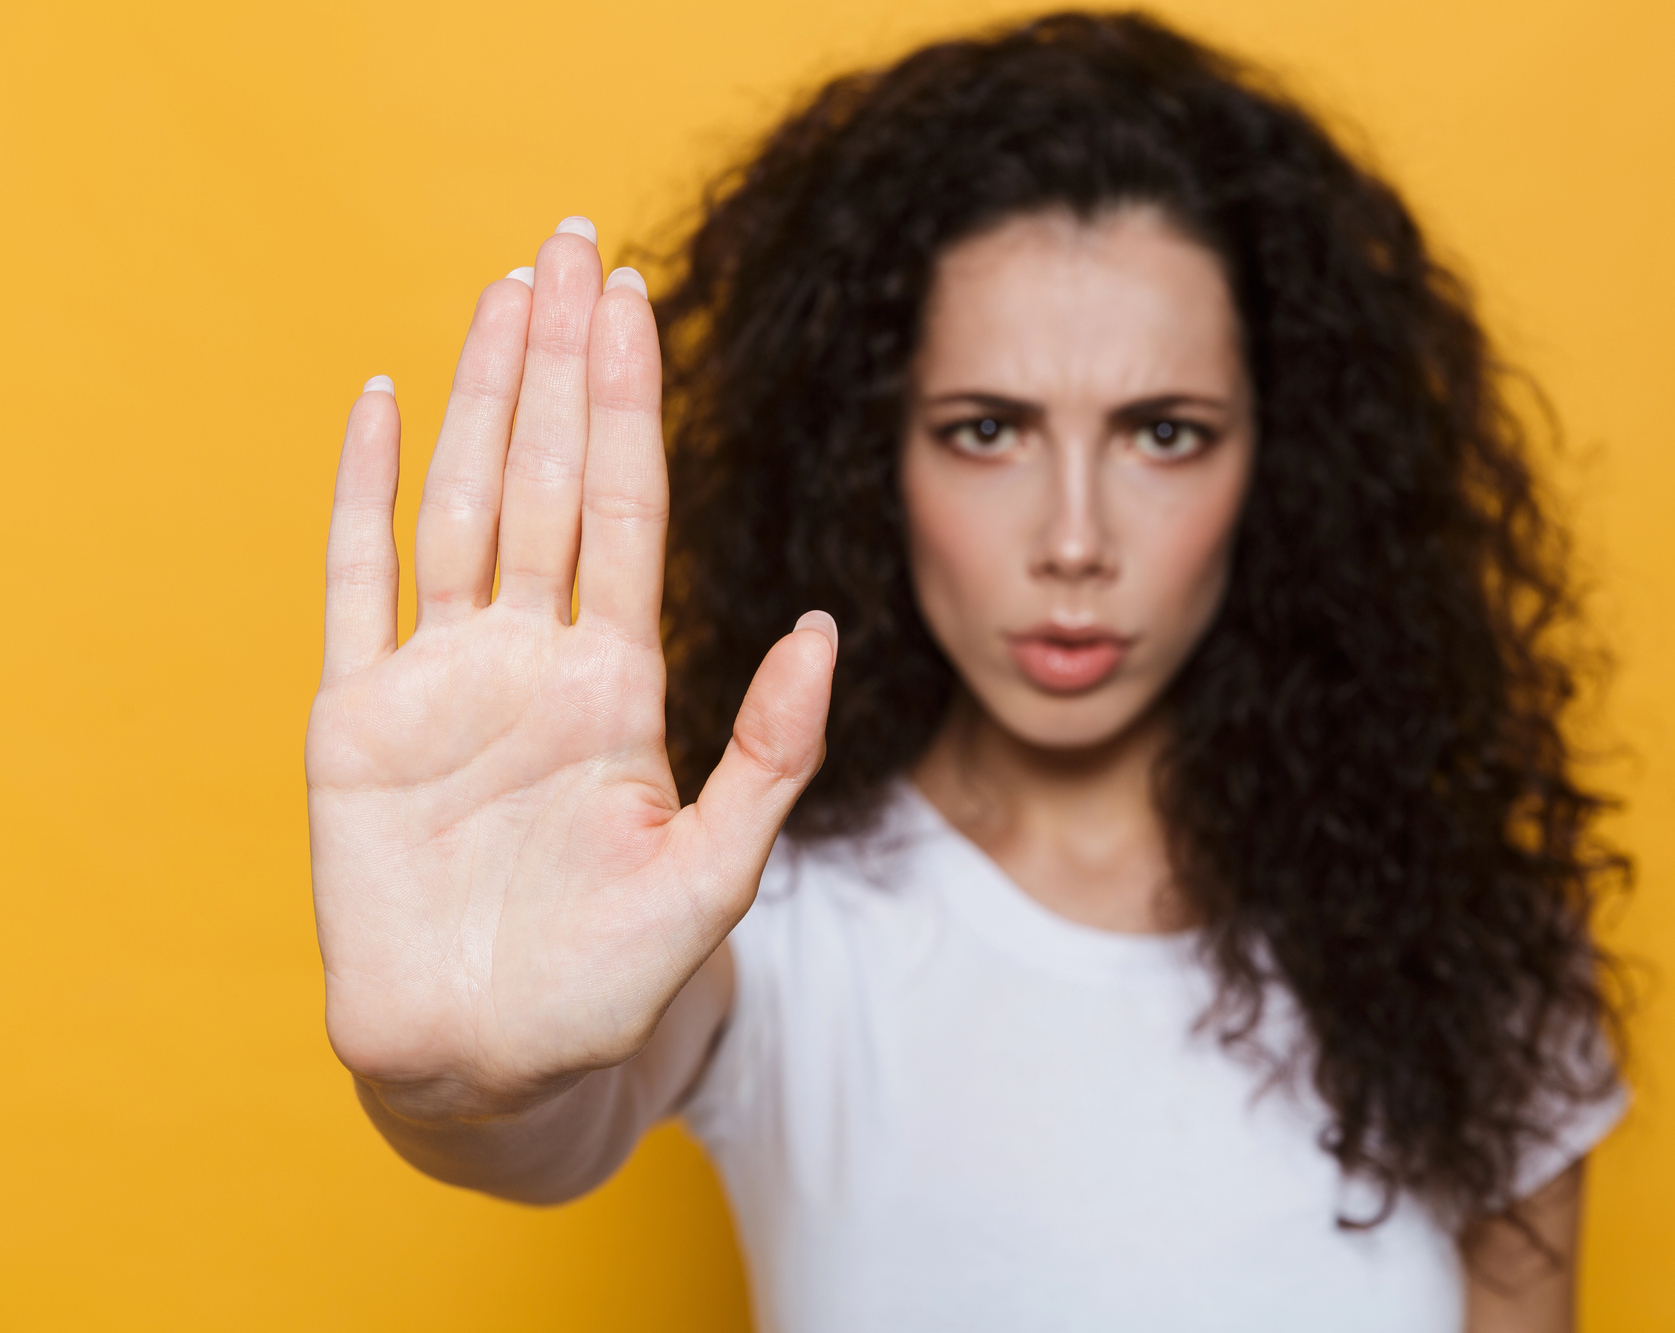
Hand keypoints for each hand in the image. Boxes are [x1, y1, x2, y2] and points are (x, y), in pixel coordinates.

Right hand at [306, 220, 833, 1121]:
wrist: (497, 1061)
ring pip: (465, 505)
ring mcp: (442, 680)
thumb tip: (820, 624)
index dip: (631, 408)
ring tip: (503, 290)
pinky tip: (386, 403)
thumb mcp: (716, 867)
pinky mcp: (358, 721)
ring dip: (482, 398)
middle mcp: (530, 658)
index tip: (636, 307)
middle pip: (548, 479)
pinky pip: (357, 585)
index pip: (627, 511)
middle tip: (574, 242)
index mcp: (615, 680)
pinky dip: (367, 493)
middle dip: (561, 364)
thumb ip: (770, 750)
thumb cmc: (609, 980)